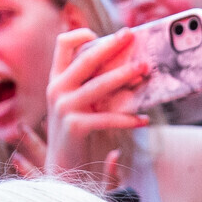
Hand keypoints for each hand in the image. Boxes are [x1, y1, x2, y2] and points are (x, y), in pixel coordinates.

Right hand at [44, 25, 149, 177]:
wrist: (62, 168)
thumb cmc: (77, 133)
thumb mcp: (80, 103)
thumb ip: (92, 84)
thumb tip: (129, 64)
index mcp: (57, 80)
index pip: (63, 44)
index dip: (81, 34)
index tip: (101, 34)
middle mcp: (57, 89)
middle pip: (86, 58)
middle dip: (111, 44)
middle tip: (131, 34)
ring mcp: (64, 107)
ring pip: (100, 84)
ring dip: (125, 75)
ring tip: (144, 69)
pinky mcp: (75, 126)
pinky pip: (108, 117)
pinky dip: (129, 119)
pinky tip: (145, 120)